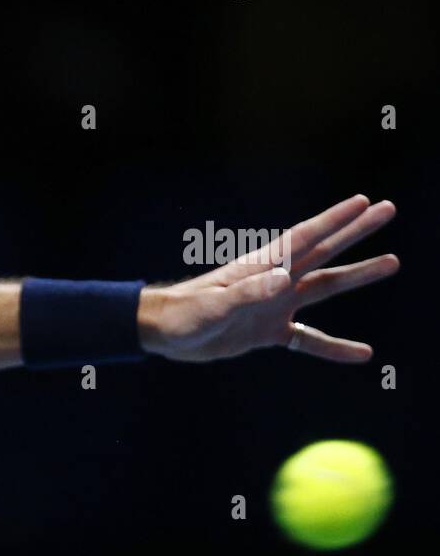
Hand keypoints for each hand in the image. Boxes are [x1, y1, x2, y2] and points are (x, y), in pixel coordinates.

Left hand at [138, 194, 398, 362]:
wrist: (163, 333)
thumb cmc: (183, 313)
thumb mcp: (215, 306)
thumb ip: (248, 294)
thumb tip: (282, 280)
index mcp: (262, 268)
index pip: (305, 238)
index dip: (335, 220)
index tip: (364, 202)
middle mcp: (274, 281)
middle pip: (324, 252)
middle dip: (355, 232)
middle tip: (388, 209)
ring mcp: (274, 306)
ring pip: (324, 288)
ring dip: (356, 276)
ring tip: (392, 261)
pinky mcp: (268, 332)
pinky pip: (308, 340)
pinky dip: (333, 347)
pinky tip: (361, 353)